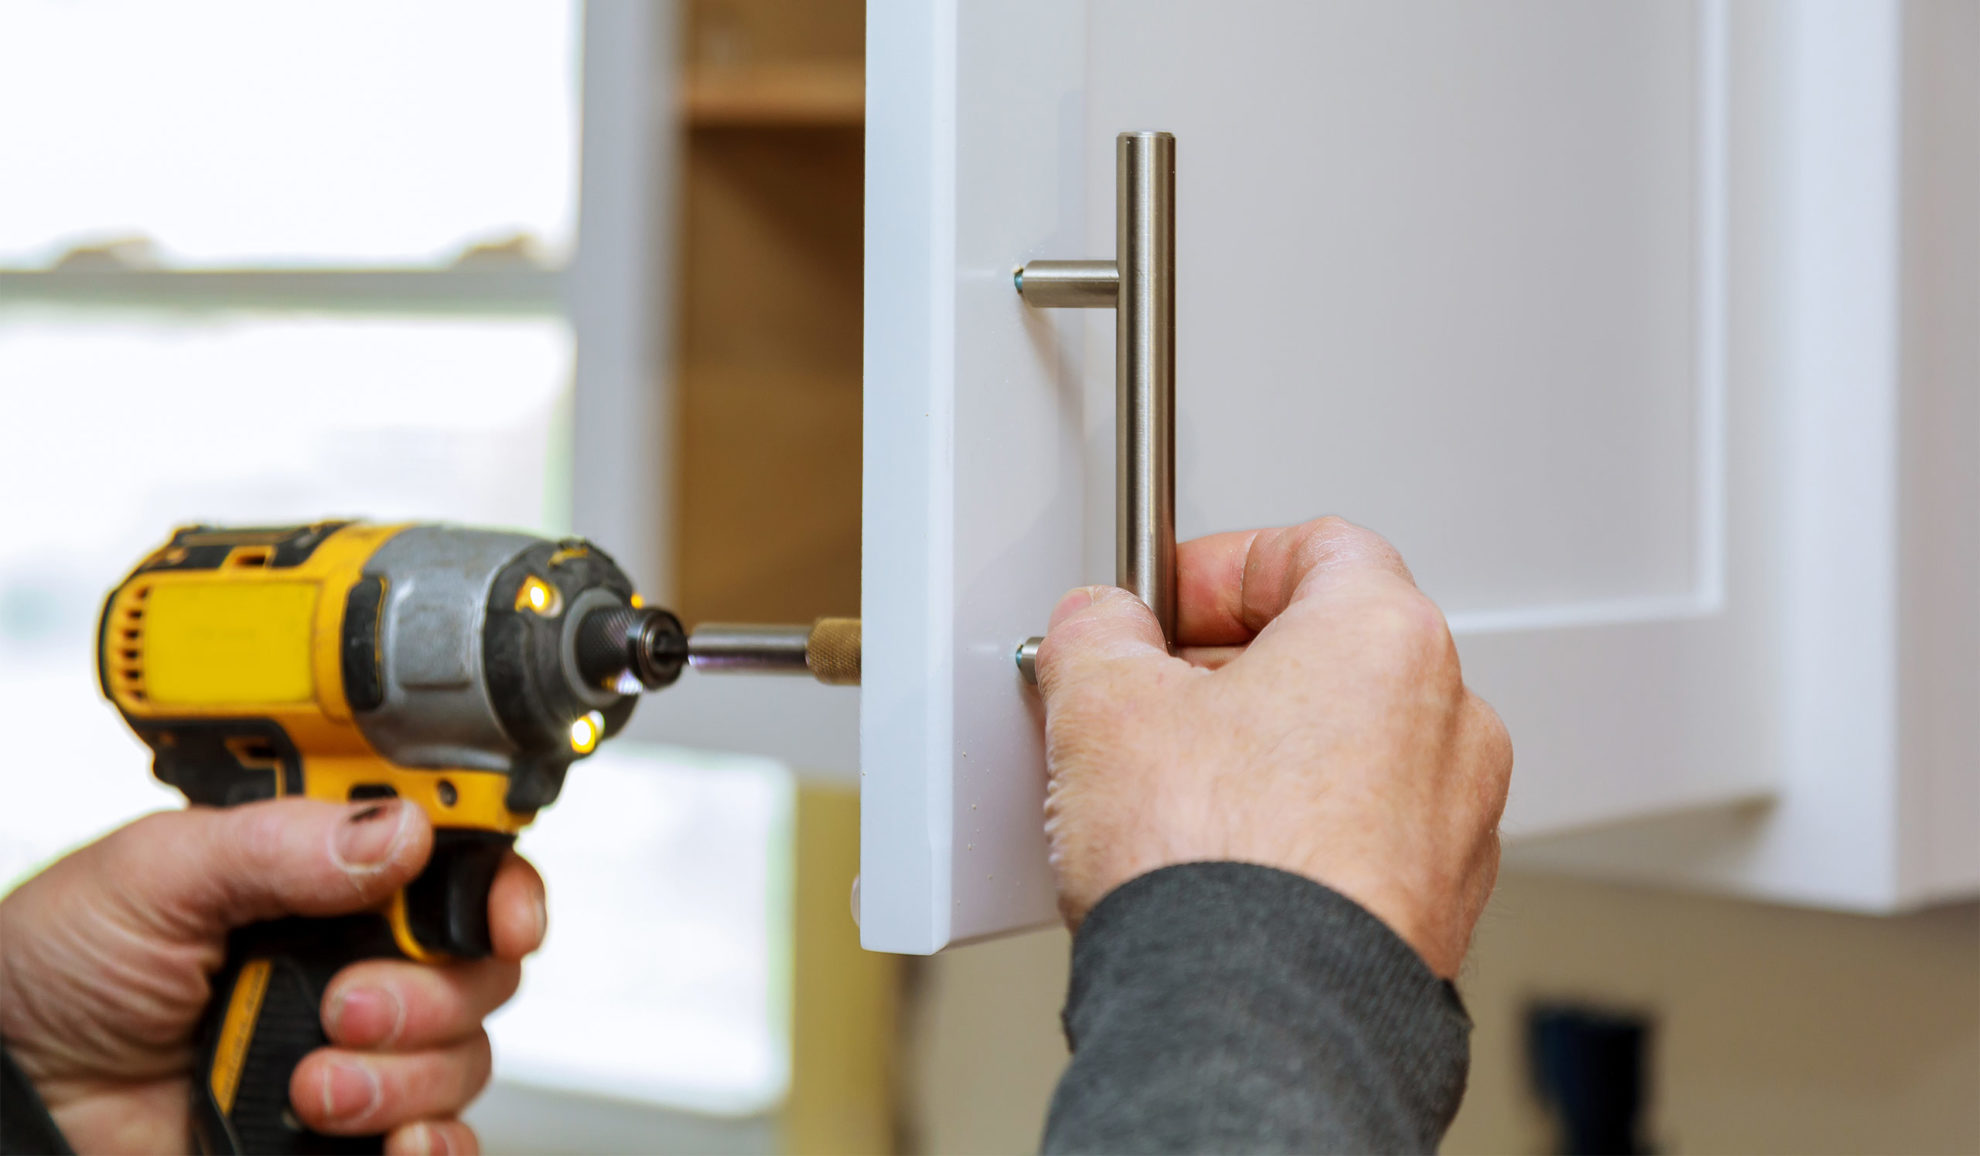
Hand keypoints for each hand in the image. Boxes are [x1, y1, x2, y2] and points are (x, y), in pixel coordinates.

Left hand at [0, 798, 545, 1154]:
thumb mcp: (152, 876)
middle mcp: (351, 959)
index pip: (454, 864)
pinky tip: (388, 1141)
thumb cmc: (52, 979)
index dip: (498, 886)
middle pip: (479, 964)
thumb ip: (278, 843)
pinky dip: (433, 1145)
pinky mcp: (350, 1135)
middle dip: (432, 990)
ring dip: (404, 1073)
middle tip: (343, 1004)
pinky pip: (445, 1141)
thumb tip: (399, 830)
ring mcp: (355, 1052)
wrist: (10, 1105)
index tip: (503, 916)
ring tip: (310, 1087)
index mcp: (320, 877)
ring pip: (466, 1055)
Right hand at [1035, 516, 1510, 977]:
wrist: (1251, 1019)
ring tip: (1175, 794)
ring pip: (1351, 748)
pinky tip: (1219, 865)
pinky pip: (1362, 836)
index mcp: (1385, 637)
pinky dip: (1299, 833)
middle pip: (1333, 651)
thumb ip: (1099, 632)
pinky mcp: (1436, 909)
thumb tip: (1099, 628)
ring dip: (1267, 753)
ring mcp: (1455, 824)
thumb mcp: (1103, 704)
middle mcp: (1449, 721)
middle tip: (1148, 699)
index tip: (1160, 606)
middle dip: (1232, 667)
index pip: (1313, 547)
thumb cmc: (1212, 865)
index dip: (1218, 565)